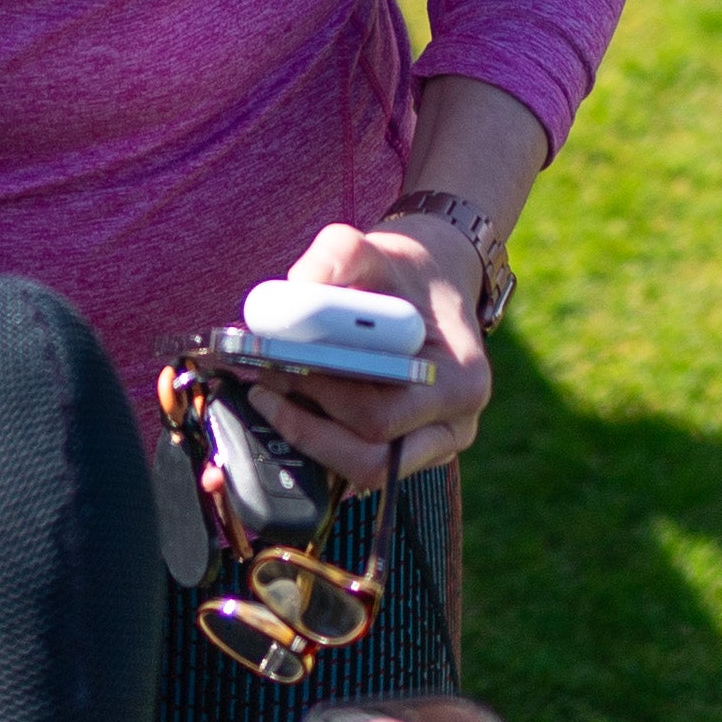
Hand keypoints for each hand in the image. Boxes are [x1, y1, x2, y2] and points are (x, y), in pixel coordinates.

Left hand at [252, 216, 493, 492]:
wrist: (427, 289)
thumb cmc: (402, 274)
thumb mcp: (376, 250)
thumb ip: (339, 255)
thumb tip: (294, 289)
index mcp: (461, 382)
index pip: (383, 415)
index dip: (323, 396)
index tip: (277, 366)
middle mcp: (453, 427)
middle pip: (371, 457)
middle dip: (307, 425)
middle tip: (261, 388)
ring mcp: (430, 448)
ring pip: (359, 470)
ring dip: (306, 438)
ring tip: (266, 397)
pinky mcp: (401, 455)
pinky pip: (353, 465)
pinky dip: (314, 444)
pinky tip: (281, 411)